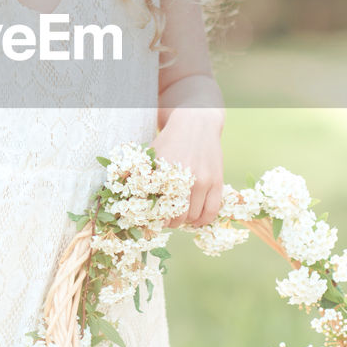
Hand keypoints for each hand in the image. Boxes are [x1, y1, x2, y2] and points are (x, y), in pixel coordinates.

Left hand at [152, 107, 223, 228]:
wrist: (196, 124)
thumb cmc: (170, 141)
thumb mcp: (152, 155)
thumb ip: (140, 175)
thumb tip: (129, 199)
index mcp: (166, 172)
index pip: (158, 207)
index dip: (154, 218)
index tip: (152, 219)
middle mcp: (186, 178)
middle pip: (177, 216)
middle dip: (169, 222)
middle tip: (166, 220)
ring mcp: (204, 180)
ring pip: (194, 216)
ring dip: (185, 222)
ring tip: (179, 218)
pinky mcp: (217, 181)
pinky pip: (212, 211)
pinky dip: (203, 221)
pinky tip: (195, 221)